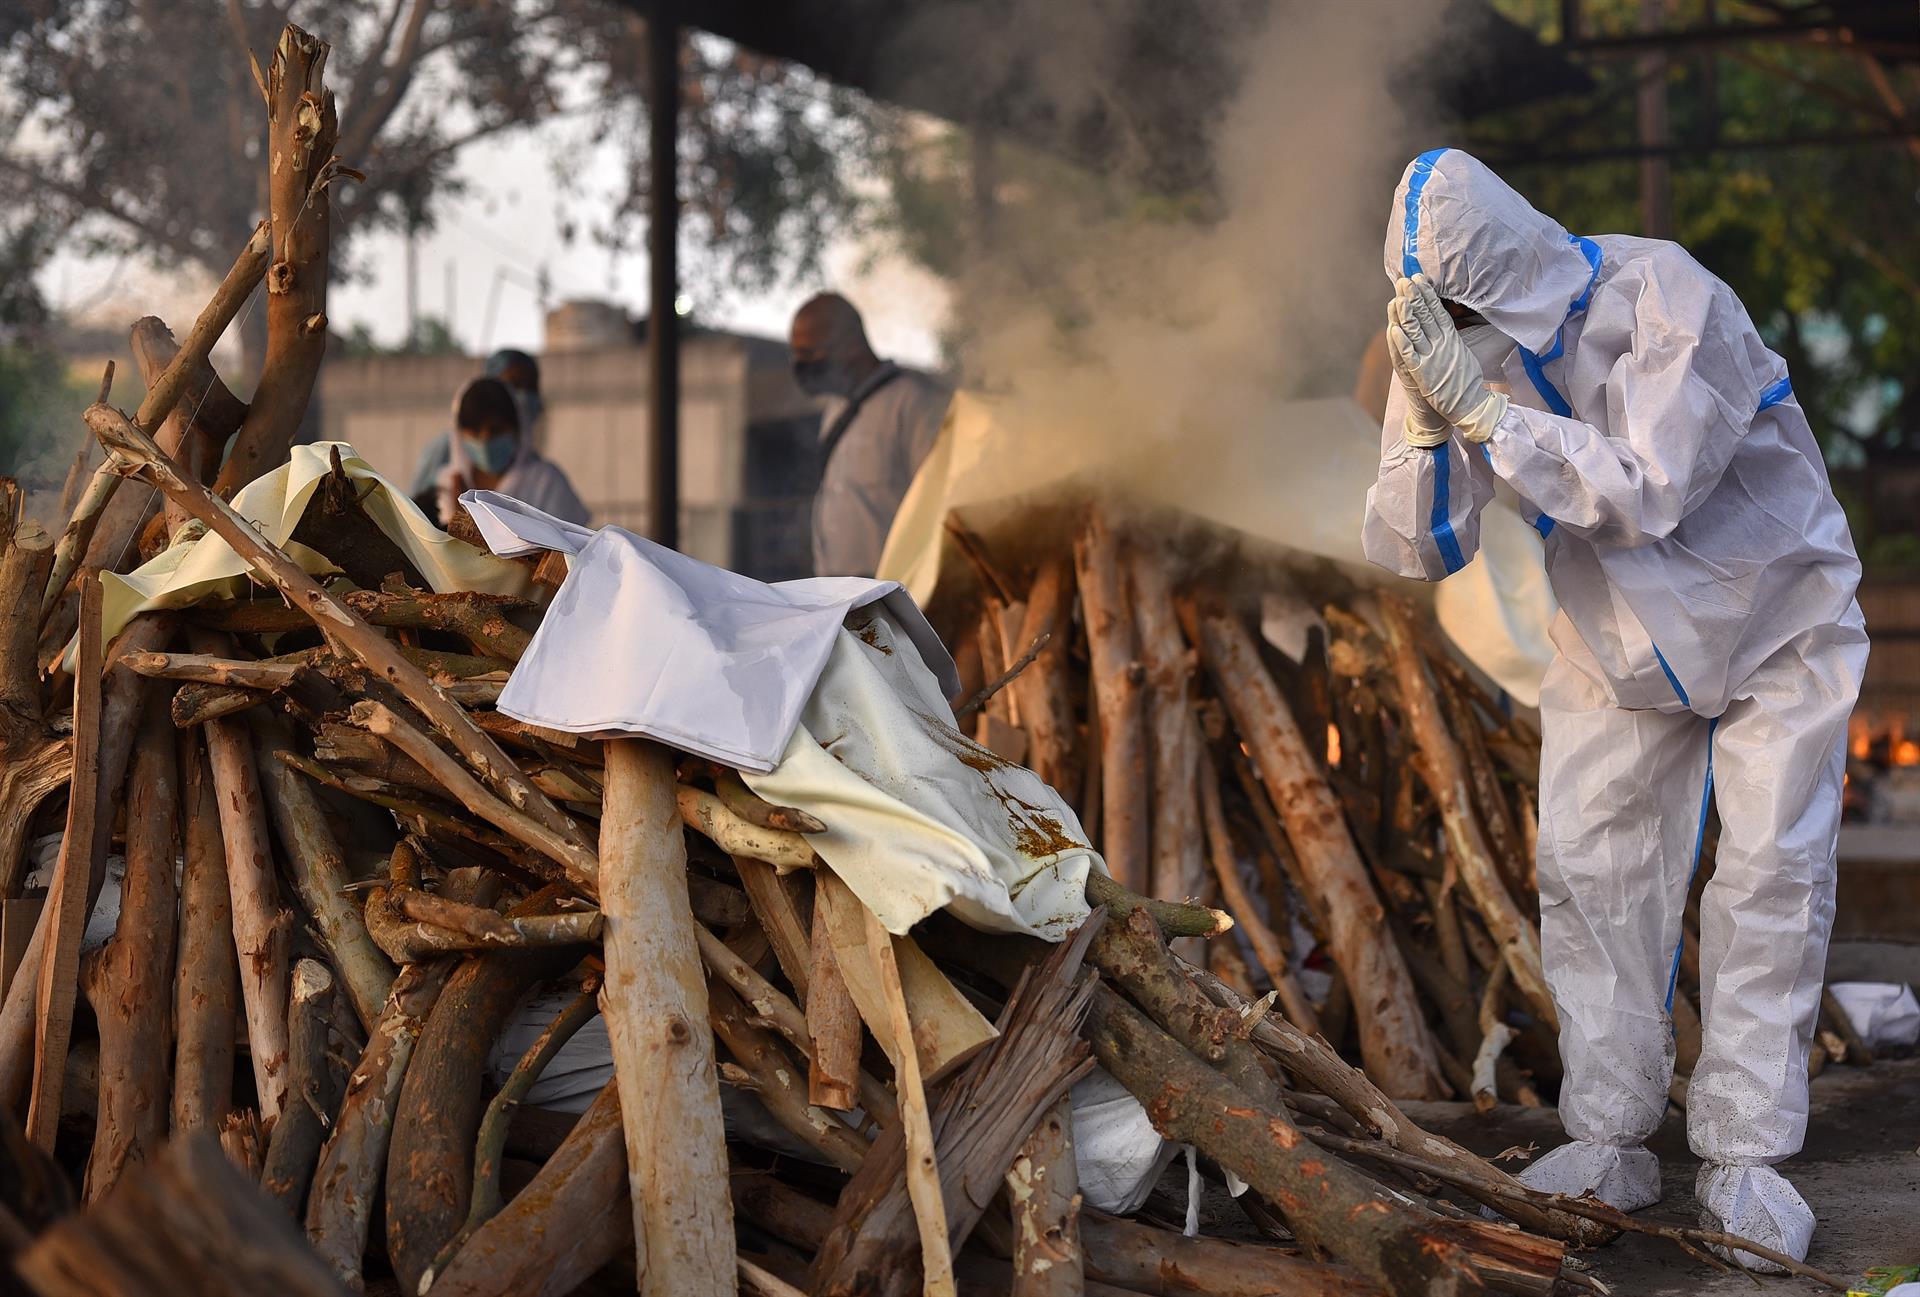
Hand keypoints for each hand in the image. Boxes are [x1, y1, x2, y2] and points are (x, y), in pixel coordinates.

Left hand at [1388, 274, 1508, 443]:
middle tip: (1404, 280)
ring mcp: (1432, 358)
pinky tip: (1394, 329)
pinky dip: (1402, 342)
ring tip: (1397, 297)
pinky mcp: (1423, 373)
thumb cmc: (1467, 382)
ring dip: (1406, 313)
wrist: (1472, 405)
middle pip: (1426, 316)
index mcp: (1452, 339)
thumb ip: (1452, 338)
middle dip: (1414, 297)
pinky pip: (1410, 356)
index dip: (1427, 294)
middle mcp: (1441, 345)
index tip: (1419, 279)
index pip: (1437, 311)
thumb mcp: (1462, 353)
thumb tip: (1445, 324)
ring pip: (1416, 331)